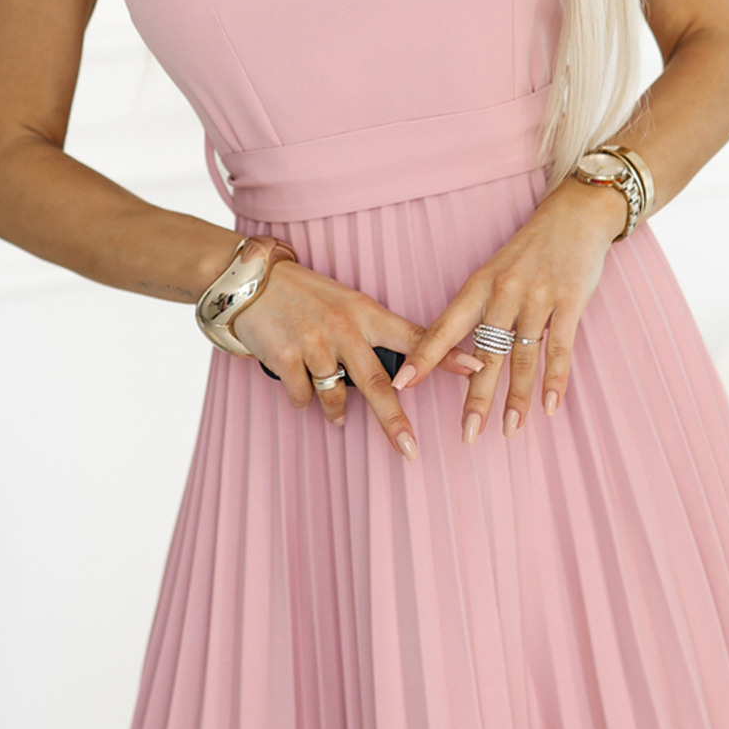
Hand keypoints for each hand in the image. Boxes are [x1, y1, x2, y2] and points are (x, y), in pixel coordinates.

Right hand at [232, 258, 484, 459]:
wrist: (250, 280)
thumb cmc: (303, 293)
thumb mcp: (345, 301)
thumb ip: (371, 331)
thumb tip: (398, 369)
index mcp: (366, 312)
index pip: (416, 335)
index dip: (447, 355)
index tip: (477, 369)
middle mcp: (344, 328)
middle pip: (379, 383)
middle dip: (394, 421)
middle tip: (410, 448)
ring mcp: (315, 342)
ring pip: (336, 394)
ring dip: (337, 411)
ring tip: (337, 417)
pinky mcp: (286, 356)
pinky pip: (302, 394)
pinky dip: (303, 399)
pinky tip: (301, 390)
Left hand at [392, 177, 625, 440]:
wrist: (575, 214)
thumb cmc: (530, 250)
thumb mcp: (494, 272)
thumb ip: (477, 311)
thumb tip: (454, 355)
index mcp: (478, 285)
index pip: (444, 327)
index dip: (422, 358)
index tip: (401, 384)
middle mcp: (504, 292)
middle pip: (485, 353)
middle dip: (476, 397)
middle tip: (467, 433)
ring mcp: (538, 297)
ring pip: (523, 356)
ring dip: (517, 397)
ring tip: (510, 430)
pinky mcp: (570, 301)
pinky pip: (559, 347)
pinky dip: (555, 379)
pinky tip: (549, 405)